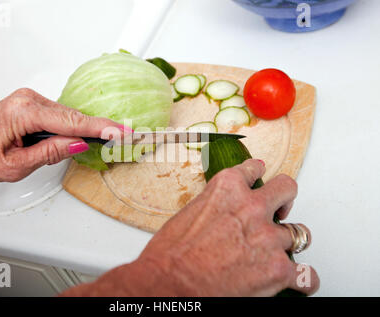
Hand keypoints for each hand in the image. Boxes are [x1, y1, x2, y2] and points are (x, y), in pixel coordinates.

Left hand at [0, 88, 127, 182]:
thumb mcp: (15, 165)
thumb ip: (50, 152)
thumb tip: (78, 144)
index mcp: (22, 113)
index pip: (70, 122)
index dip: (100, 128)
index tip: (121, 131)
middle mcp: (26, 100)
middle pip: (72, 116)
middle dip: (97, 127)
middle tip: (123, 135)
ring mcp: (28, 100)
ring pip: (67, 115)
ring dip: (83, 129)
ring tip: (105, 138)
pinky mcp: (30, 105)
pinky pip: (59, 115)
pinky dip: (71, 126)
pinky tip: (80, 135)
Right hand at [62, 160, 318, 296]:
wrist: (169, 284)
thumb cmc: (170, 255)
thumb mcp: (188, 213)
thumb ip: (213, 206)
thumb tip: (220, 214)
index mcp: (227, 188)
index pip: (254, 168)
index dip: (257, 175)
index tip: (259, 179)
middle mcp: (252, 207)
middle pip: (287, 189)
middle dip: (284, 199)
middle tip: (279, 210)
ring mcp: (268, 238)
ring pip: (299, 233)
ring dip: (289, 243)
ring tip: (278, 252)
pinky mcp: (278, 269)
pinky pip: (307, 275)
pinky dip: (304, 280)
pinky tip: (297, 281)